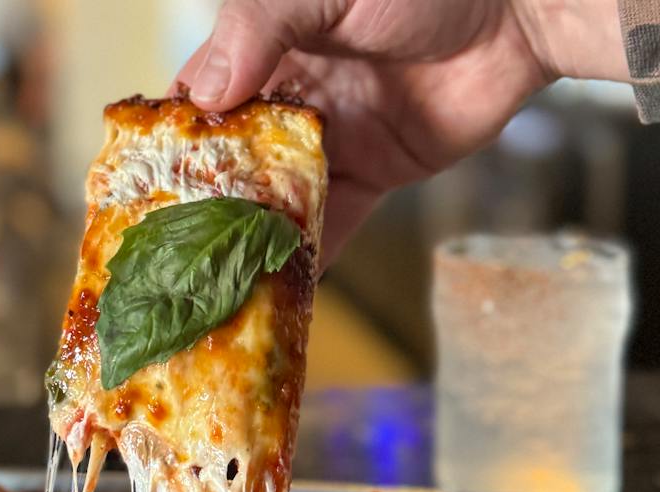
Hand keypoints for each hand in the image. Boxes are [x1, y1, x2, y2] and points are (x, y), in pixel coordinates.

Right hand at [175, 0, 627, 260]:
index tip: (139, 182)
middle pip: (231, 157)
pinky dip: (308, 259)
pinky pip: (333, 222)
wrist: (521, 7)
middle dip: (201, 204)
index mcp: (267, 42)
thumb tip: (202, 93)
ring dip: (248, 239)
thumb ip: (259, 29)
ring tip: (211, 285)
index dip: (169, 138)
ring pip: (276, 197)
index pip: (199, 95)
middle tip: (168, 254)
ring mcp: (332, 136)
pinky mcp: (376, 172)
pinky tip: (276, 295)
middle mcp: (291, 91)